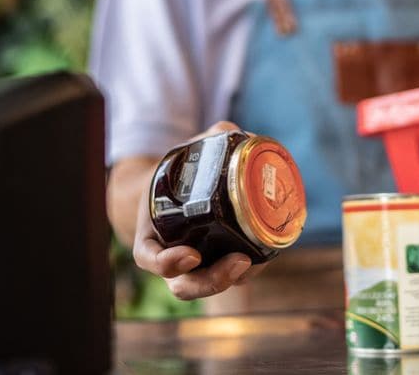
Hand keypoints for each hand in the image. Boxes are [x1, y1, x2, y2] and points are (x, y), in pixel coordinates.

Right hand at [132, 121, 266, 299]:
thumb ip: (206, 141)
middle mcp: (171, 258)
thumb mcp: (182, 157)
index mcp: (151, 235)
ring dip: (234, 280)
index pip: (150, 260)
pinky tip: (267, 255)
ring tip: (256, 263)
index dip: (168, 264)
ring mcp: (195, 266)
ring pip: (210, 287)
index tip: (191, 255)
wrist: (178, 190)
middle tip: (239, 263)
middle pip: (186, 286)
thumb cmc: (178, 174)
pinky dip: (250, 270)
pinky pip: (232, 276)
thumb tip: (229, 131)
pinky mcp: (219, 263)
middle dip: (212, 281)